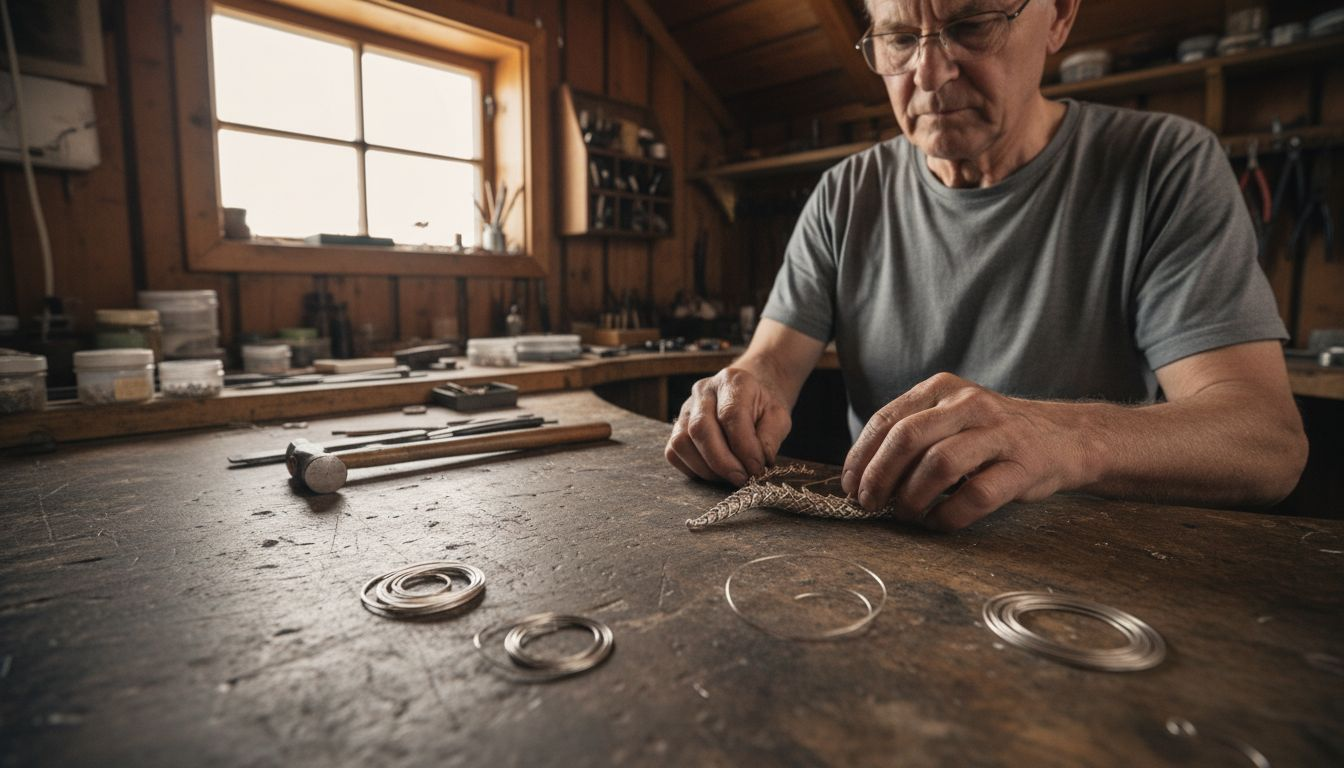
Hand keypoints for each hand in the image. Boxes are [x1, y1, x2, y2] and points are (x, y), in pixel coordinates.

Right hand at [665, 367, 792, 485]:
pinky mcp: (676, 426)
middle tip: (741, 479)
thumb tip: (756, 464)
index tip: (756, 469)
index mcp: (733, 381)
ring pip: (682, 442)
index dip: (744, 447)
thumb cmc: (763, 407)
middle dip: (722, 462)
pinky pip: (674, 452)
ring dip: (707, 468)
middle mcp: (704, 390)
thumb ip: (770, 438)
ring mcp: (685, 408)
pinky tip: (715, 472)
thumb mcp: (779, 417)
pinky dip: (694, 469)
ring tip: (730, 476)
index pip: (731, 415)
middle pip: (700, 428)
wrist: (750, 395)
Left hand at [841, 373, 1088, 530]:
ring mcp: (999, 433)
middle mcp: (969, 404)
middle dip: (879, 476)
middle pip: (907, 438)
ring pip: (940, 464)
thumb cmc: (993, 435)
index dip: (861, 456)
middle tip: (869, 503)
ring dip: (912, 497)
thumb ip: (912, 435)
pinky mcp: (1023, 466)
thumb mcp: (951, 417)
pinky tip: (937, 523)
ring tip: (904, 514)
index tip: (849, 484)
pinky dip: (949, 516)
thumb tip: (861, 475)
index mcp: (943, 389)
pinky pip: (977, 495)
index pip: (887, 419)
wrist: (1065, 438)